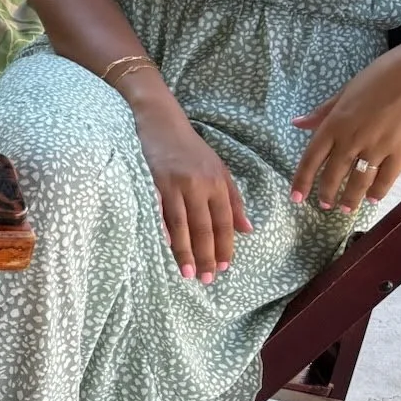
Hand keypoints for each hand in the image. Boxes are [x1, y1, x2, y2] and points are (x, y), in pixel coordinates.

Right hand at [135, 103, 252, 281]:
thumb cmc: (190, 147)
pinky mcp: (154, 180)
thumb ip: (233, 200)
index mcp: (217, 182)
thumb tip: (247, 230)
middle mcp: (199, 184)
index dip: (225, 246)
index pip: (224, 221)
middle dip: (206, 255)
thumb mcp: (219, 169)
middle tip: (207, 279)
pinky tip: (165, 246)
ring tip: (188, 272)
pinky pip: (160, 211)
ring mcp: (175, 183)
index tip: (225, 267)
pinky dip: (163, 229)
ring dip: (185, 250)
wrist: (161, 121)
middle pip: (204, 226)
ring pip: (182, 223)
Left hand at [291, 39, 400, 211]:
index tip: (295, 198)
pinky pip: (387, 178)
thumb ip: (323, 112)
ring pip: (360, 181)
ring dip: (351, 198)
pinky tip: (373, 198)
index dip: (302, 181)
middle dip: (327, 194)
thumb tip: (297, 123)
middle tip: (324, 206)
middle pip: (334, 174)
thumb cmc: (382, 76)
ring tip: (346, 209)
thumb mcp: (346, 91)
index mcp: (335, 122)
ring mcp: (379, 146)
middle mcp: (353, 138)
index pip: (311, 158)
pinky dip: (378, 191)